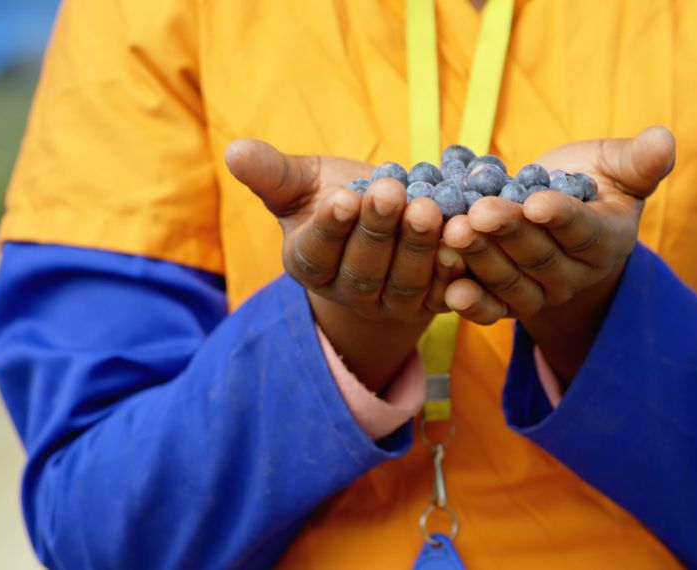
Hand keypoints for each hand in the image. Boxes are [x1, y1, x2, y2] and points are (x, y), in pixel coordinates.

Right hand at [225, 139, 464, 390]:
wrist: (385, 220)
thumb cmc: (333, 195)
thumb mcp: (302, 182)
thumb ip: (272, 173)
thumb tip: (233, 150)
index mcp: (308, 265)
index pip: (316, 252)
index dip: (330, 228)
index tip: (343, 198)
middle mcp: (348, 293)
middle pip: (363, 270)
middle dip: (378, 231)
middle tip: (390, 192)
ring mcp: (392, 304)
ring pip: (406, 283)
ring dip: (418, 247)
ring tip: (427, 208)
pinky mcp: (432, 303)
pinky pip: (445, 292)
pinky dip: (455, 269)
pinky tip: (463, 236)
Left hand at [441, 126, 675, 378]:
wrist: (558, 219)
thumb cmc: (590, 184)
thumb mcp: (615, 166)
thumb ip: (638, 160)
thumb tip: (664, 139)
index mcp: (607, 240)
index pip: (583, 230)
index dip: (560, 217)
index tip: (535, 202)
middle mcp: (576, 275)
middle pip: (540, 256)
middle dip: (508, 234)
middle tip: (478, 212)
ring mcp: (542, 294)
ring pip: (511, 281)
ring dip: (481, 261)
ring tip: (454, 235)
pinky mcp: (509, 304)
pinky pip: (492, 309)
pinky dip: (470, 304)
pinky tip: (449, 291)